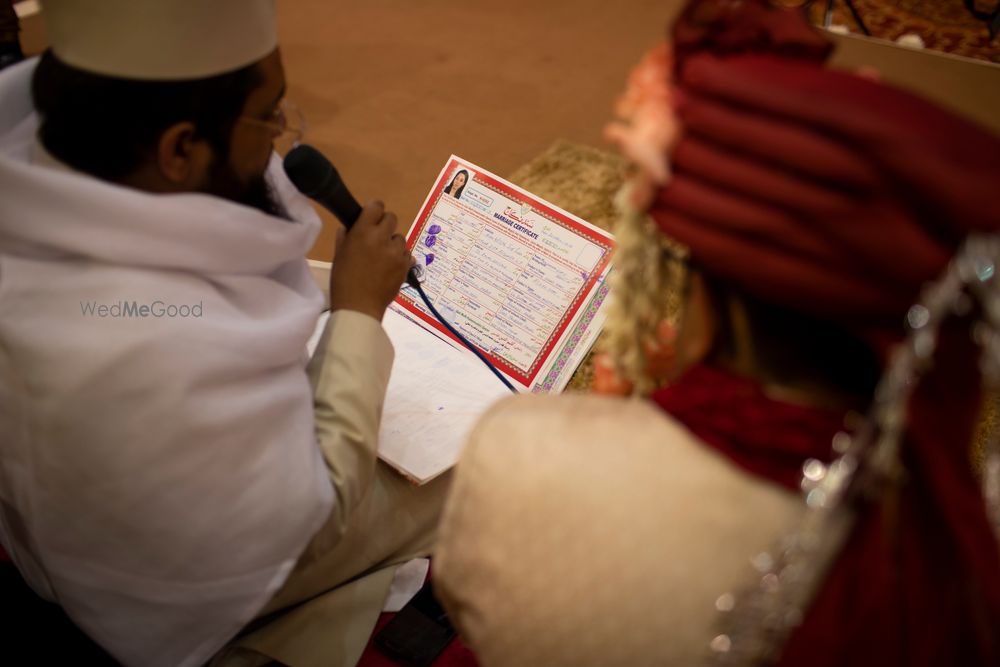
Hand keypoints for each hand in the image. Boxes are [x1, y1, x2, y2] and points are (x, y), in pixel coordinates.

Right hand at [328, 200, 412, 319]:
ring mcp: (396, 252)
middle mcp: (382, 238)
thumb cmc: (343, 280)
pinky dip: (399, 258)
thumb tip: (350, 227)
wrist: (359, 306)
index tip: (371, 217)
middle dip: (384, 224)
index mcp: (363, 232)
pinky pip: (406, 254)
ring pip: (400, 238)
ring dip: (392, 243)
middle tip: (377, 237)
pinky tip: (390, 267)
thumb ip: (345, 236)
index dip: (374, 210)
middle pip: (391, 218)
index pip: (376, 206)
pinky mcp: (406, 265)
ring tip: (383, 257)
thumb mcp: (339, 254)